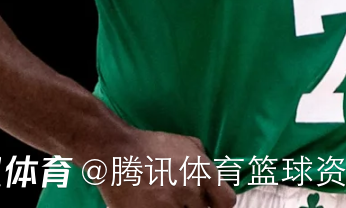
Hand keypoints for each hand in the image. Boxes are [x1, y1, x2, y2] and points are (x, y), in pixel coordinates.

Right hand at [94, 129, 235, 206]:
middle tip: (182, 200)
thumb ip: (205, 162)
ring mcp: (170, 205)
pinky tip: (153, 204)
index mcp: (203, 172)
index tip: (211, 206)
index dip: (219, 206)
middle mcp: (191, 190)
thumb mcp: (188, 144)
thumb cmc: (153, 146)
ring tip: (165, 200)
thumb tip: (214, 180)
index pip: (227, 202)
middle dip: (194, 207)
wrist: (118, 153)